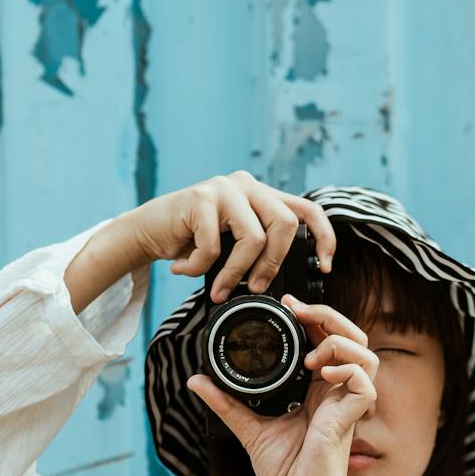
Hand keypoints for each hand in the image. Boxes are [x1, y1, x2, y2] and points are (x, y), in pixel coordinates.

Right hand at [119, 170, 337, 302]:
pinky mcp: (199, 198)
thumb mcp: (233, 244)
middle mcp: (247, 186)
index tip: (325, 267)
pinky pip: (213, 246)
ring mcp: (223, 188)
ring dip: (235, 273)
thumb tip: (282, 284)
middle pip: (284, 225)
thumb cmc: (193, 242)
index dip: (323, 238)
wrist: (149, 231)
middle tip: (255, 289)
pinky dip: (198, 267)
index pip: (308, 210)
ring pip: (252, 238)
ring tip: (218, 289)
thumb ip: (258, 249)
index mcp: (262, 196)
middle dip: (272, 265)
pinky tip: (184, 267)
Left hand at [186, 295, 378, 475]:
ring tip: (311, 356)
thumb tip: (197, 380)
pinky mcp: (351, 420)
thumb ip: (227, 402)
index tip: (286, 305)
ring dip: (340, 341)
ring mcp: (345, 405)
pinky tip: (321, 376)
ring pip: (366, 352)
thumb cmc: (285, 475)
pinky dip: (346, 371)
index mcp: (316, 390)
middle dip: (328, 315)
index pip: (326, 340)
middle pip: (352, 337)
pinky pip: (365, 383)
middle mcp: (334, 393)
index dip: (314, 317)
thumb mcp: (249, 429)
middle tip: (298, 310)